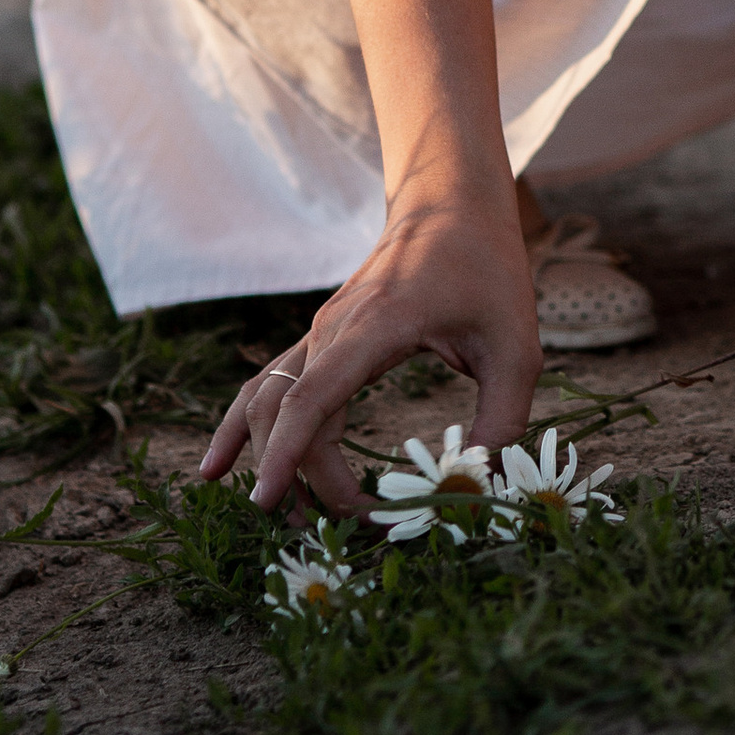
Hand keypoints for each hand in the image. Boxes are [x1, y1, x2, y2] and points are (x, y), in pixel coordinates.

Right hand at [198, 187, 540, 525]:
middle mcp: (333, 329)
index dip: (286, 452)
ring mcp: (320, 332)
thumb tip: (471, 488)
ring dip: (267, 458)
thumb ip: (501, 421)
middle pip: (286, 413)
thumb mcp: (517, 348)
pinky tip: (217, 468)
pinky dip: (240, 427)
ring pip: (265, 400)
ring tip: (283, 516)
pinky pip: (269, 385)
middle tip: (347, 528)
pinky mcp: (321, 339)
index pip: (312, 397)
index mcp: (377, 326)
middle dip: (302, 478)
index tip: (272, 502)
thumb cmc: (489, 272)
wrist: (453, 206)